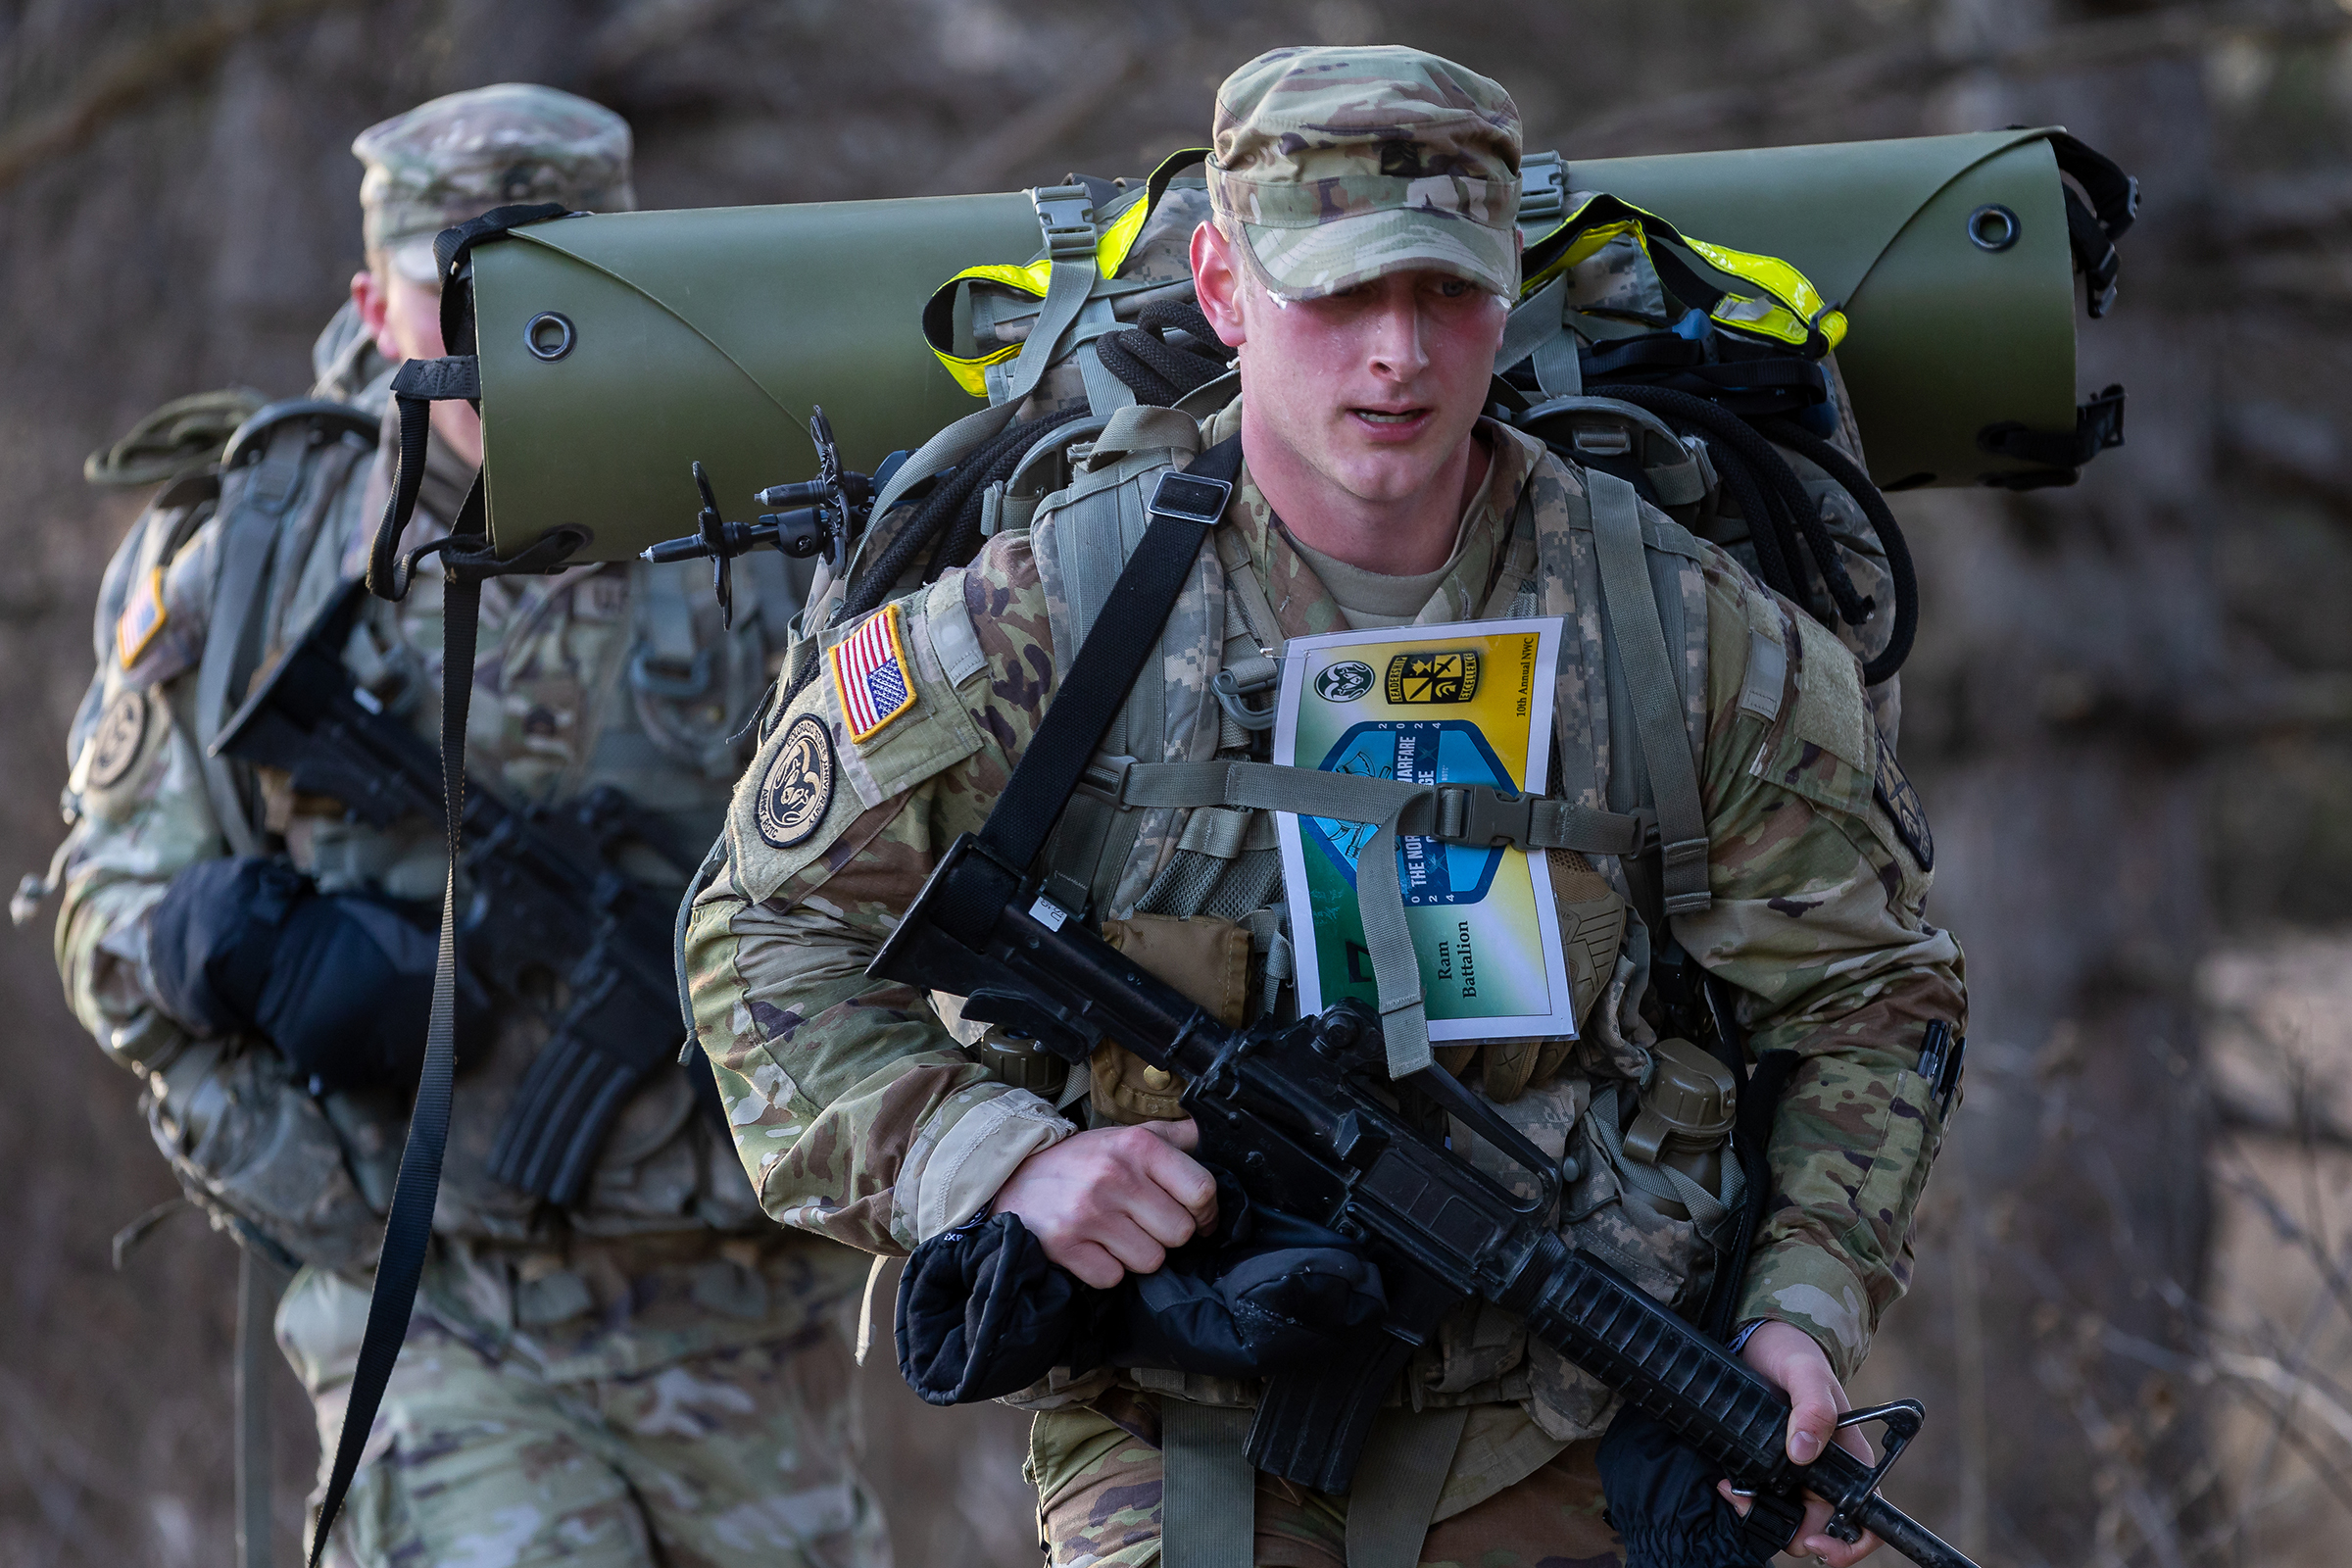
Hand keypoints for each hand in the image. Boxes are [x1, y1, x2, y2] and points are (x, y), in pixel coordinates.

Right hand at [991, 1120, 1217, 1287]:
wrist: (1011, 1176)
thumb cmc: (1080, 1161)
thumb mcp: (1125, 1136)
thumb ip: (1172, 1136)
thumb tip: (1211, 1134)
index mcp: (1137, 1146)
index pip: (1202, 1190)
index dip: (1207, 1212)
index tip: (1199, 1218)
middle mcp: (1115, 1176)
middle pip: (1181, 1233)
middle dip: (1167, 1234)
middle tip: (1145, 1224)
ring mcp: (1089, 1213)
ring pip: (1151, 1261)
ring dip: (1138, 1254)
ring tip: (1117, 1235)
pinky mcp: (1066, 1244)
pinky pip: (1113, 1277)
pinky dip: (1106, 1270)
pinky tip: (1093, 1247)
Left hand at [1716, 1319, 1882, 1564]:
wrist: (1759, 1340)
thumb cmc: (1792, 1352)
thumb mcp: (1804, 1371)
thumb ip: (1813, 1407)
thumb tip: (1803, 1452)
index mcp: (1851, 1459)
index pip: (1867, 1520)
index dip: (1849, 1544)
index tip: (1816, 1544)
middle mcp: (1828, 1474)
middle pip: (1819, 1530)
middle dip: (1789, 1532)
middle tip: (1748, 1502)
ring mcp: (1798, 1475)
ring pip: (1787, 1522)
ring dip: (1760, 1515)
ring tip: (1733, 1488)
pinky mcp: (1770, 1470)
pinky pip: (1763, 1502)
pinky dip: (1745, 1500)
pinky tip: (1727, 1481)